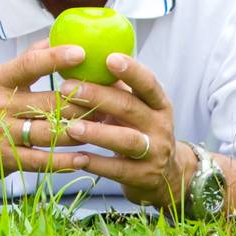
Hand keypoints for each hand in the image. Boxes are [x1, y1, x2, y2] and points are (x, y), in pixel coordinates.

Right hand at [0, 40, 93, 183]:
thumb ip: (28, 59)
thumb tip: (59, 34)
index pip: (29, 65)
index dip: (56, 59)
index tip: (82, 53)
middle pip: (49, 103)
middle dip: (82, 102)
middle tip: (110, 98)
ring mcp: (2, 134)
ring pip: (51, 132)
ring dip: (81, 130)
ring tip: (106, 126)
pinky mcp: (8, 160)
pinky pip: (44, 161)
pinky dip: (67, 161)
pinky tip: (86, 158)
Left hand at [41, 51, 189, 211]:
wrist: (167, 176)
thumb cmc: (140, 130)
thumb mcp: (138, 109)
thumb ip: (118, 89)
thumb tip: (81, 58)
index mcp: (159, 104)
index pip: (148, 83)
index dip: (131, 70)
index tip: (109, 57)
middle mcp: (160, 126)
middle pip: (130, 108)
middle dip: (98, 97)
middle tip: (68, 88)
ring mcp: (154, 153)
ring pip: (126, 140)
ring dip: (97, 132)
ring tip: (71, 126)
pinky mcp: (143, 177)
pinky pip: (117, 169)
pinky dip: (97, 163)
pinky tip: (77, 157)